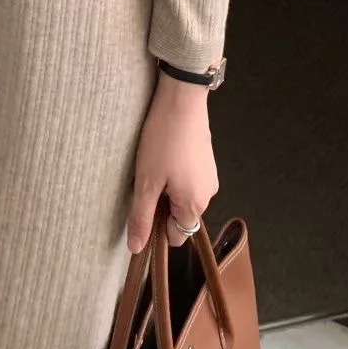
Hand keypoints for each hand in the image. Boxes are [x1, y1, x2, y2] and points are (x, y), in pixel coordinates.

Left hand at [126, 71, 218, 253]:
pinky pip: (188, 178)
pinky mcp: (206, 159)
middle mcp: (208, 194)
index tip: (141, 209)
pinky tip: (162, 154)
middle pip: (180, 215)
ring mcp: (210, 175)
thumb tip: (137, 249)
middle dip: (160, 205)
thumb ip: (142, 217)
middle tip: (144, 182)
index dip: (156, 229)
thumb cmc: (163, 141)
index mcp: (195, 204)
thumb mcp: (147, 182)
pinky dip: (174, 173)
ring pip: (182, 195)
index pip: (176, 235)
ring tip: (151, 165)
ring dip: (165, 187)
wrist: (182, 99)